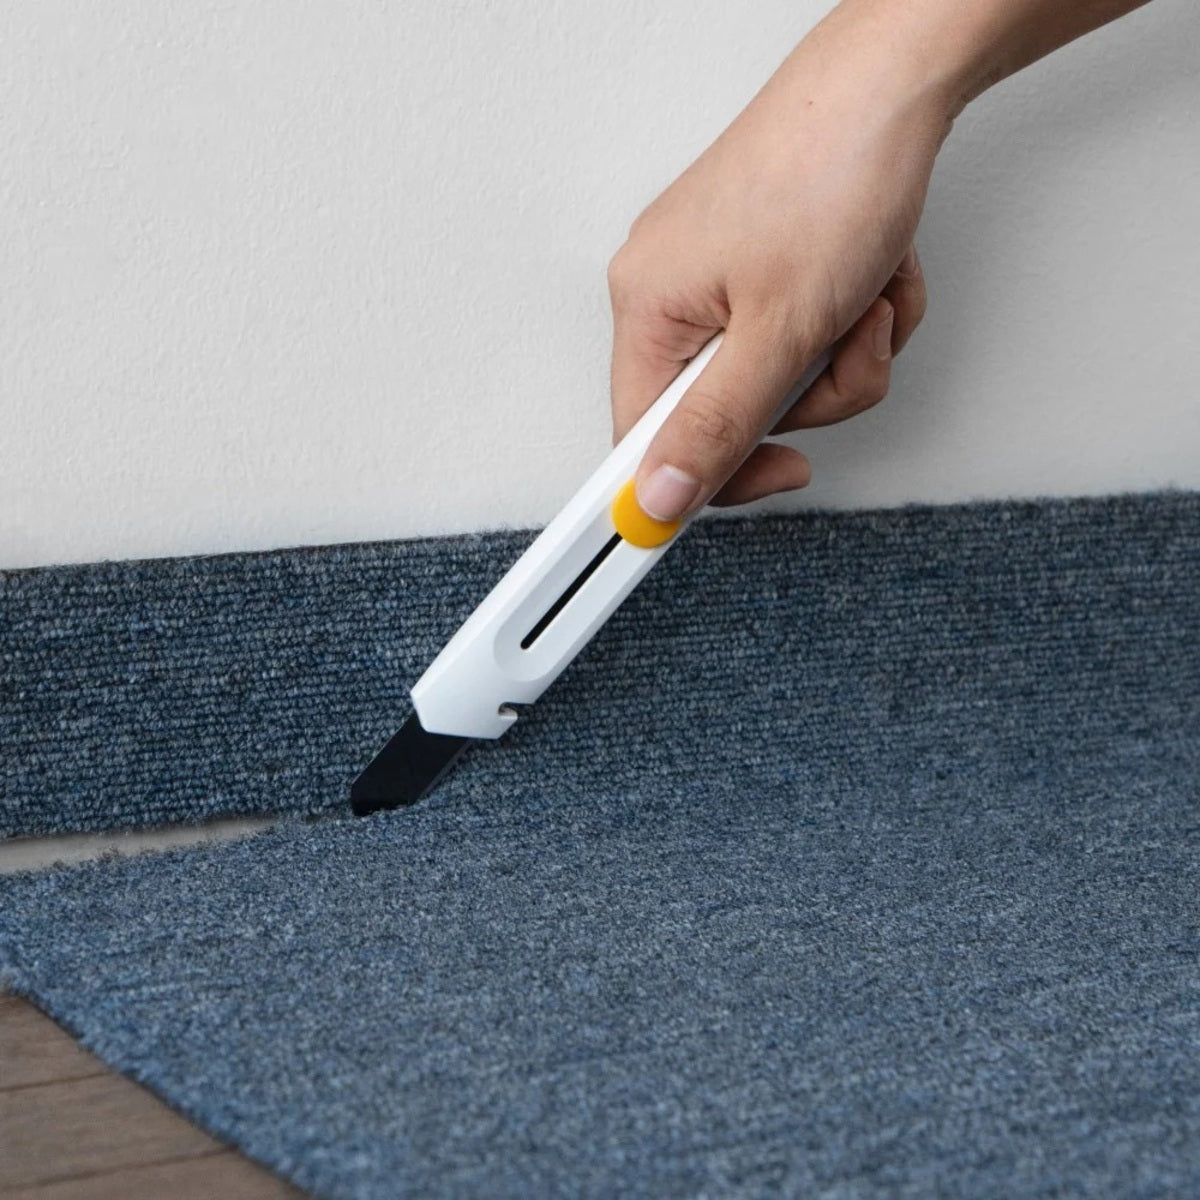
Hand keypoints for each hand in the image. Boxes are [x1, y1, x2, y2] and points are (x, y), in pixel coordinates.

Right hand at [607, 3, 949, 519]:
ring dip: (843, 356)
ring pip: (782, 384)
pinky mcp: (763, 268)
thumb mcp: (778, 331)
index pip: (645, 440)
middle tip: (836, 345)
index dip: (705, 478)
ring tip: (862, 298)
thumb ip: (716, 427)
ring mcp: (719, 280)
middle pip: (729, 415)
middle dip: (809, 394)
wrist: (891, 88)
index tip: (759, 486)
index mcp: (648, 308)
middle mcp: (671, 294)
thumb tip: (657, 496)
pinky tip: (867, 279)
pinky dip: (852, 323)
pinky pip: (807, 341)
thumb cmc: (829, 175)